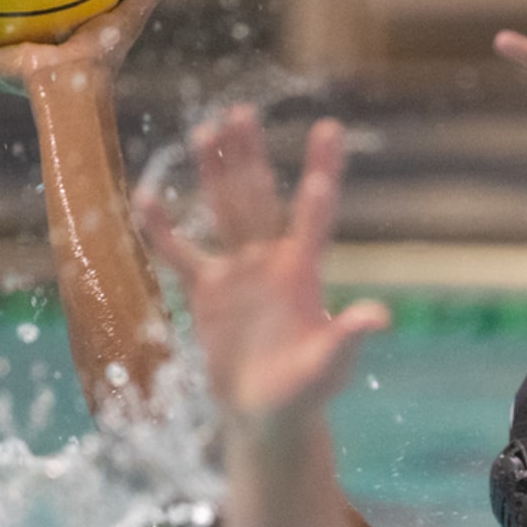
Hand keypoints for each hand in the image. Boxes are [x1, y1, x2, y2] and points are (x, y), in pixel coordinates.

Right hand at [136, 106, 384, 420]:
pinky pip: (181, 253)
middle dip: (251, 157)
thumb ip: (346, 337)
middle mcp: (272, 261)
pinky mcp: (207, 291)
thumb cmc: (306, 392)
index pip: (316, 215)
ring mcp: (238, 272)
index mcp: (305, 273)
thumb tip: (380, 316)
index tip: (328, 129)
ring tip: (205, 130)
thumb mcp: (328, 366)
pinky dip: (163, 230)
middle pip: (260, 198)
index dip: (322, 173)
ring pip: (224, 211)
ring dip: (214, 173)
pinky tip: (146, 197)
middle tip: (242, 112)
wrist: (267, 415)